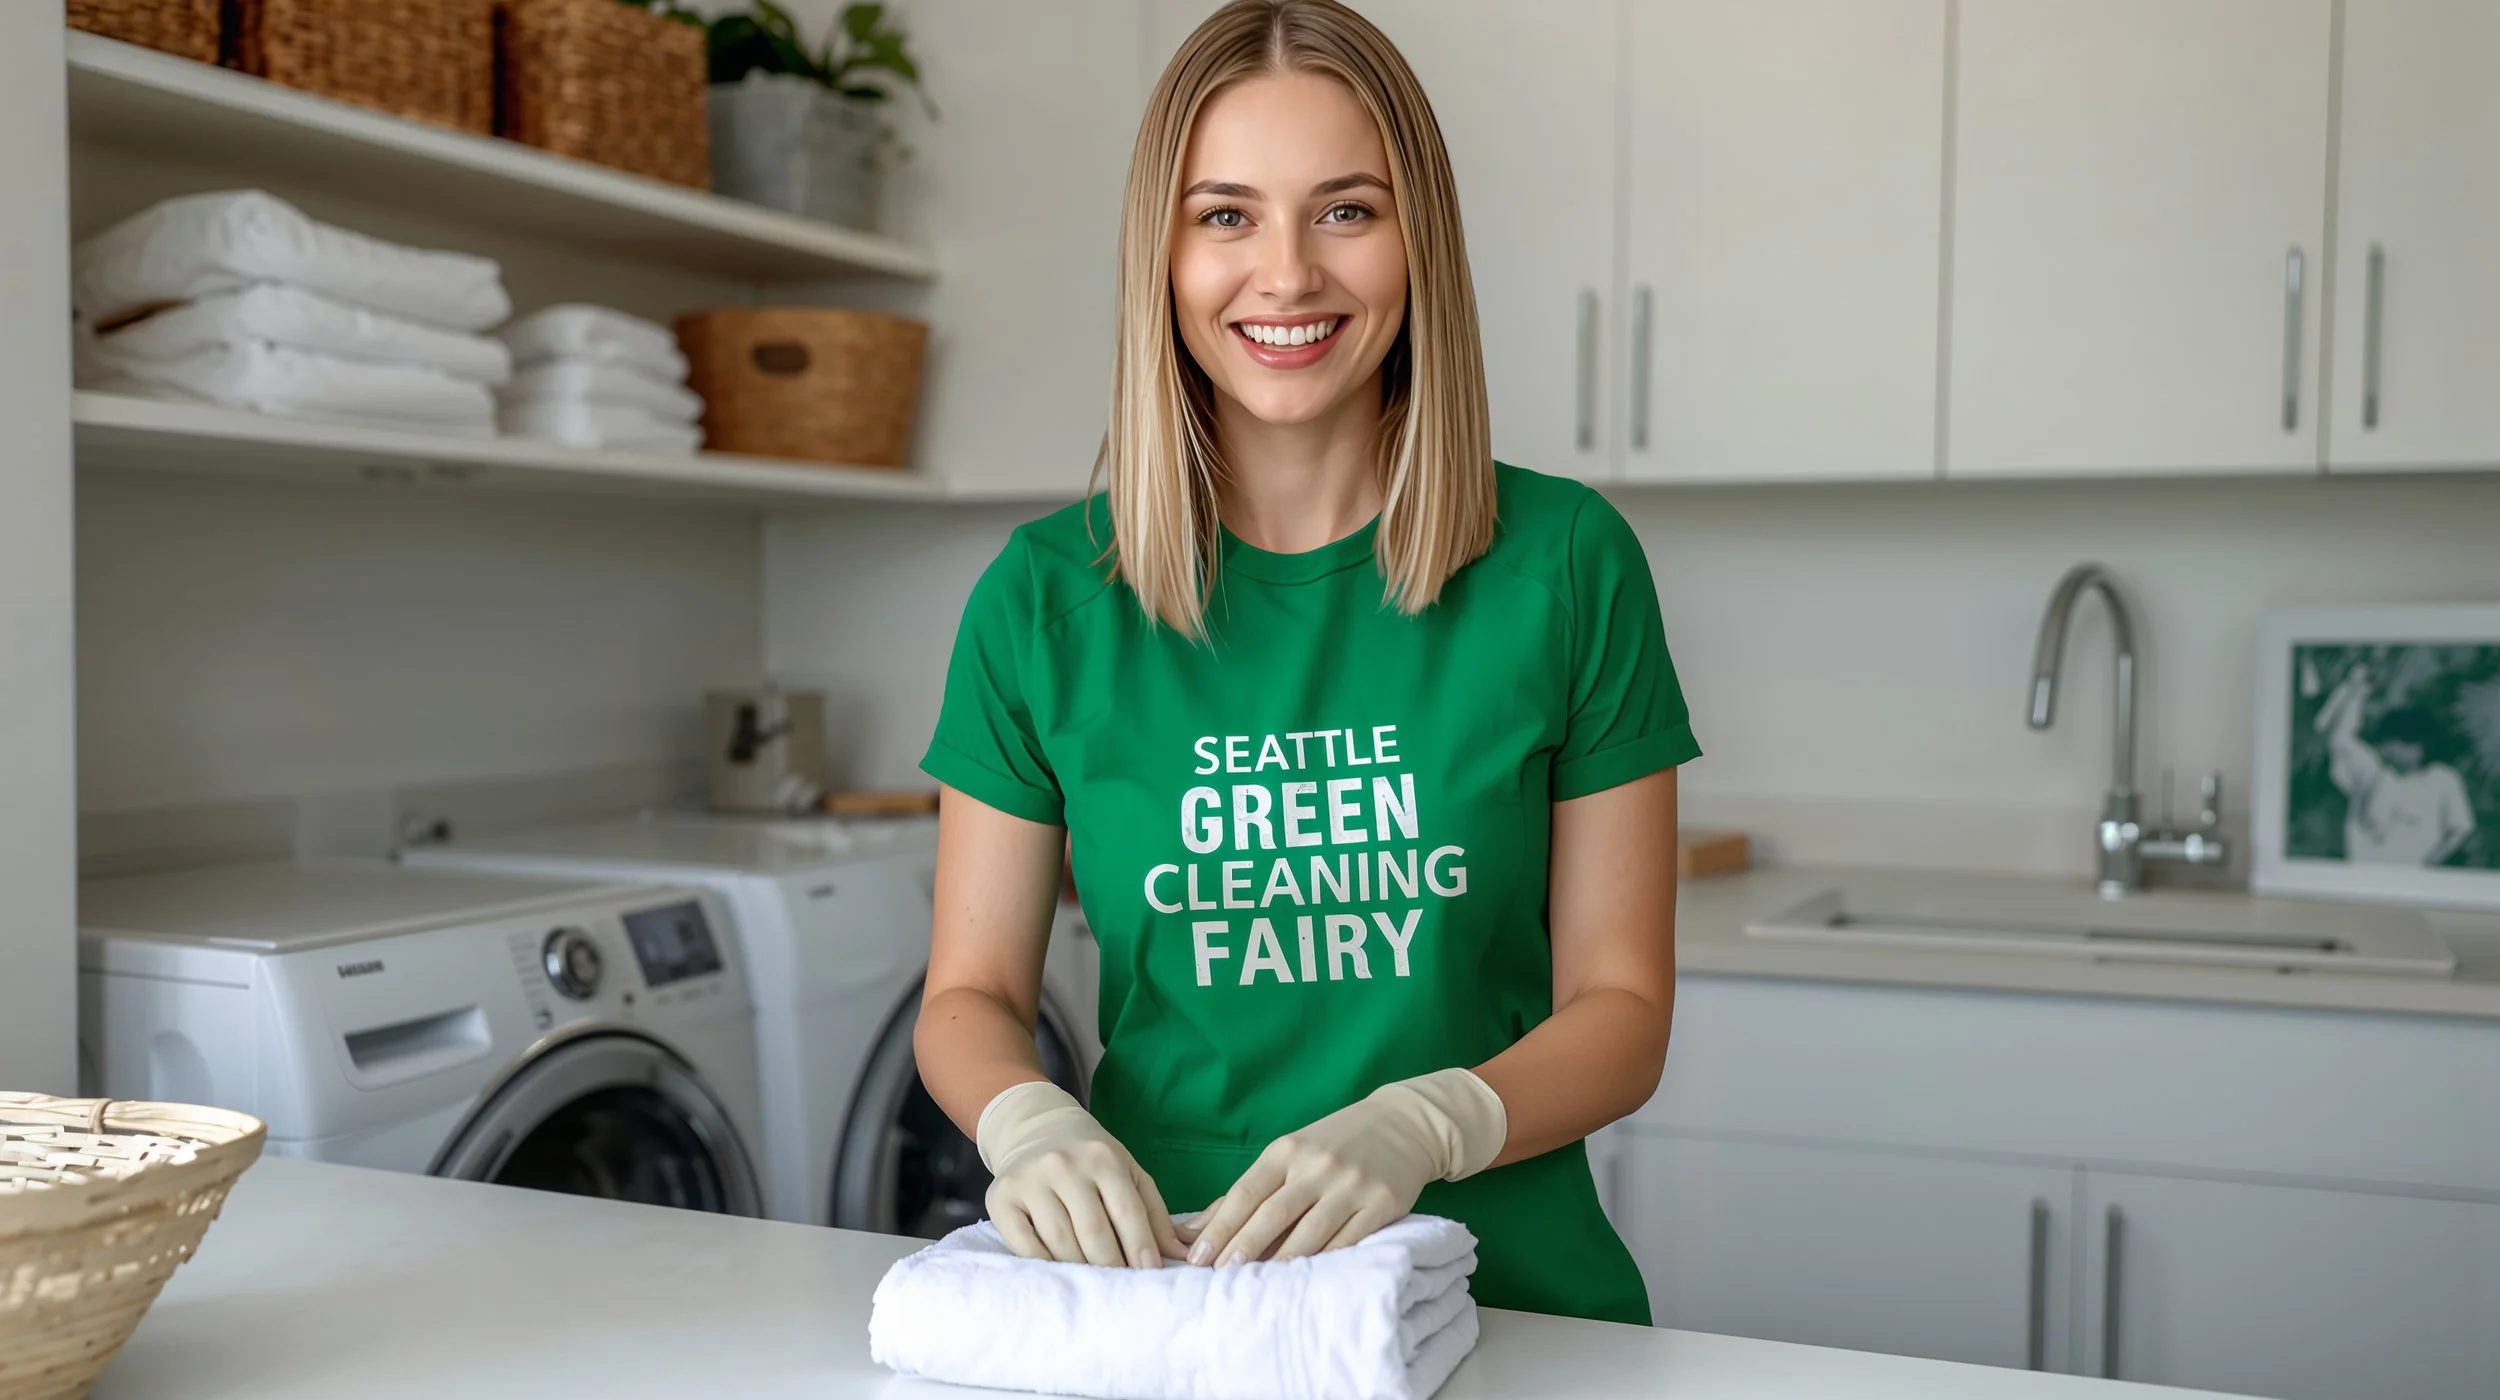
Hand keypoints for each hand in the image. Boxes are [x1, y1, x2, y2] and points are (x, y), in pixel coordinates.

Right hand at [977, 1080, 1186, 1268]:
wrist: (1035, 1127)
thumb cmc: (1090, 1158)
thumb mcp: (1128, 1171)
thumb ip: (1154, 1212)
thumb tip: (1181, 1254)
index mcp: (1102, 1158)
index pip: (1127, 1212)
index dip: (1141, 1248)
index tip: (1151, 1275)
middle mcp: (1064, 1165)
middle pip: (1094, 1231)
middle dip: (1112, 1266)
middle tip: (1122, 1287)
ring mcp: (1030, 1180)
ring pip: (1060, 1241)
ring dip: (1081, 1269)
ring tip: (1095, 1283)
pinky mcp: (1000, 1197)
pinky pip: (1024, 1244)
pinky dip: (1044, 1264)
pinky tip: (1060, 1272)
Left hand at [1187, 1068, 1506, 1267]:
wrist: (1403, 1124)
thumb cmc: (1335, 1144)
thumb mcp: (1290, 1154)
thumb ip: (1248, 1191)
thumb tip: (1194, 1229)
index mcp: (1287, 1150)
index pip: (1246, 1192)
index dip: (1220, 1227)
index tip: (1198, 1258)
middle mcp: (1317, 1165)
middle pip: (1273, 1213)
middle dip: (1243, 1248)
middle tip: (1219, 1277)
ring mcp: (1351, 1185)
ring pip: (1309, 1232)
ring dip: (1280, 1262)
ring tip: (1257, 1286)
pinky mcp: (1381, 1204)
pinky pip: (1348, 1241)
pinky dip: (1324, 1263)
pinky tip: (1306, 1280)